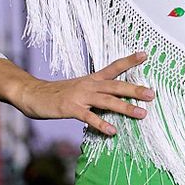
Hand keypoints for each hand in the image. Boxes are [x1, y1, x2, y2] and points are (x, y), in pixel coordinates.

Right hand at [17, 52, 154, 136]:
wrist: (32, 94)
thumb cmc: (58, 94)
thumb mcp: (80, 89)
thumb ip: (97, 94)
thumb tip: (115, 101)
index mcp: (92, 79)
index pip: (114, 67)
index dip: (129, 61)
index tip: (145, 54)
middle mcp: (89, 85)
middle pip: (116, 86)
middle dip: (135, 89)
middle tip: (152, 94)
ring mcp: (80, 97)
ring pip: (107, 101)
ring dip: (125, 107)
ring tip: (141, 113)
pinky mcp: (71, 108)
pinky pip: (89, 117)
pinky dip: (101, 124)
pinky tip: (112, 131)